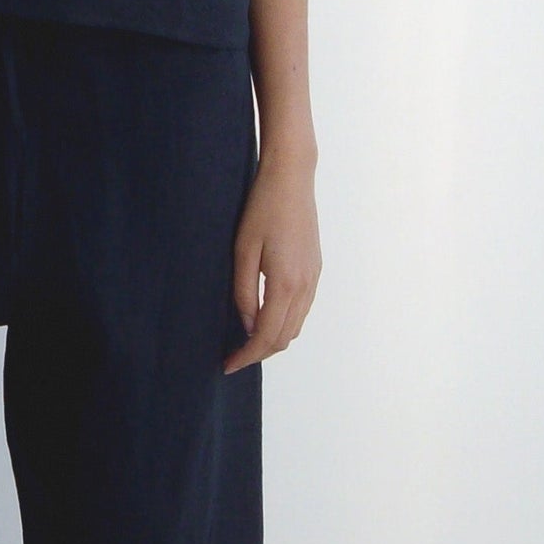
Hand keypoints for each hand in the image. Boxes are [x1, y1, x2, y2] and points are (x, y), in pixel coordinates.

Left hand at [224, 149, 319, 372]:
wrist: (292, 178)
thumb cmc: (262, 209)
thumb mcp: (243, 251)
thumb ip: (244, 291)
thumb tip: (246, 323)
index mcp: (286, 284)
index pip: (266, 335)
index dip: (246, 355)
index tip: (228, 365)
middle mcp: (305, 286)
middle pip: (284, 337)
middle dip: (259, 353)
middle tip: (234, 356)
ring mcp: (314, 278)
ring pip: (296, 326)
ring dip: (273, 339)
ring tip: (246, 341)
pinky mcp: (315, 269)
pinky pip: (302, 309)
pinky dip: (285, 323)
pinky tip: (265, 317)